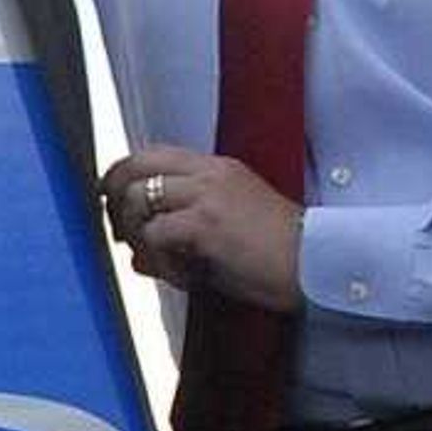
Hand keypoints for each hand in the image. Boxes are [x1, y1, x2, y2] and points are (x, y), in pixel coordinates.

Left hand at [101, 145, 303, 312]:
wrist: (318, 265)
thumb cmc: (277, 256)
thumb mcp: (223, 234)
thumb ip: (178, 237)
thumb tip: (136, 258)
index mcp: (216, 168)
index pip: (151, 155)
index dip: (123, 179)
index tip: (115, 208)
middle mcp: (209, 174)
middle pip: (133, 166)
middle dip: (113, 199)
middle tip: (118, 233)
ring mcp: (207, 195)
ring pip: (136, 199)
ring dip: (134, 235)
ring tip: (156, 261)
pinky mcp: (206, 223)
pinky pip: (155, 235)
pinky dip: (157, 259)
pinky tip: (181, 275)